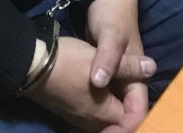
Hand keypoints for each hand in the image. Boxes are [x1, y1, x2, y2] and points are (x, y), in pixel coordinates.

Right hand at [27, 35, 152, 131]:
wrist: (31, 64)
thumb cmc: (71, 62)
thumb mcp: (103, 58)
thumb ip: (129, 66)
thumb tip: (152, 66)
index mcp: (106, 114)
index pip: (133, 120)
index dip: (140, 113)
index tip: (143, 94)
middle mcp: (92, 122)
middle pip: (117, 123)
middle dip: (126, 113)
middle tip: (130, 89)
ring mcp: (77, 118)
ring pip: (102, 119)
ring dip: (111, 108)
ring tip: (116, 88)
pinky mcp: (66, 110)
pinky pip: (88, 115)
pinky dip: (96, 106)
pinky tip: (96, 90)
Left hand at [85, 0, 153, 128]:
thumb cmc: (112, 16)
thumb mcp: (110, 36)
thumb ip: (108, 60)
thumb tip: (100, 83)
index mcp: (137, 77)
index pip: (137, 111)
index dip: (126, 126)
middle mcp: (128, 82)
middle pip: (125, 114)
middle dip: (112, 128)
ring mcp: (115, 78)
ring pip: (112, 108)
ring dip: (103, 121)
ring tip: (81, 130)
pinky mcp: (102, 74)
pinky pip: (101, 97)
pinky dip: (94, 108)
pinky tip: (78, 115)